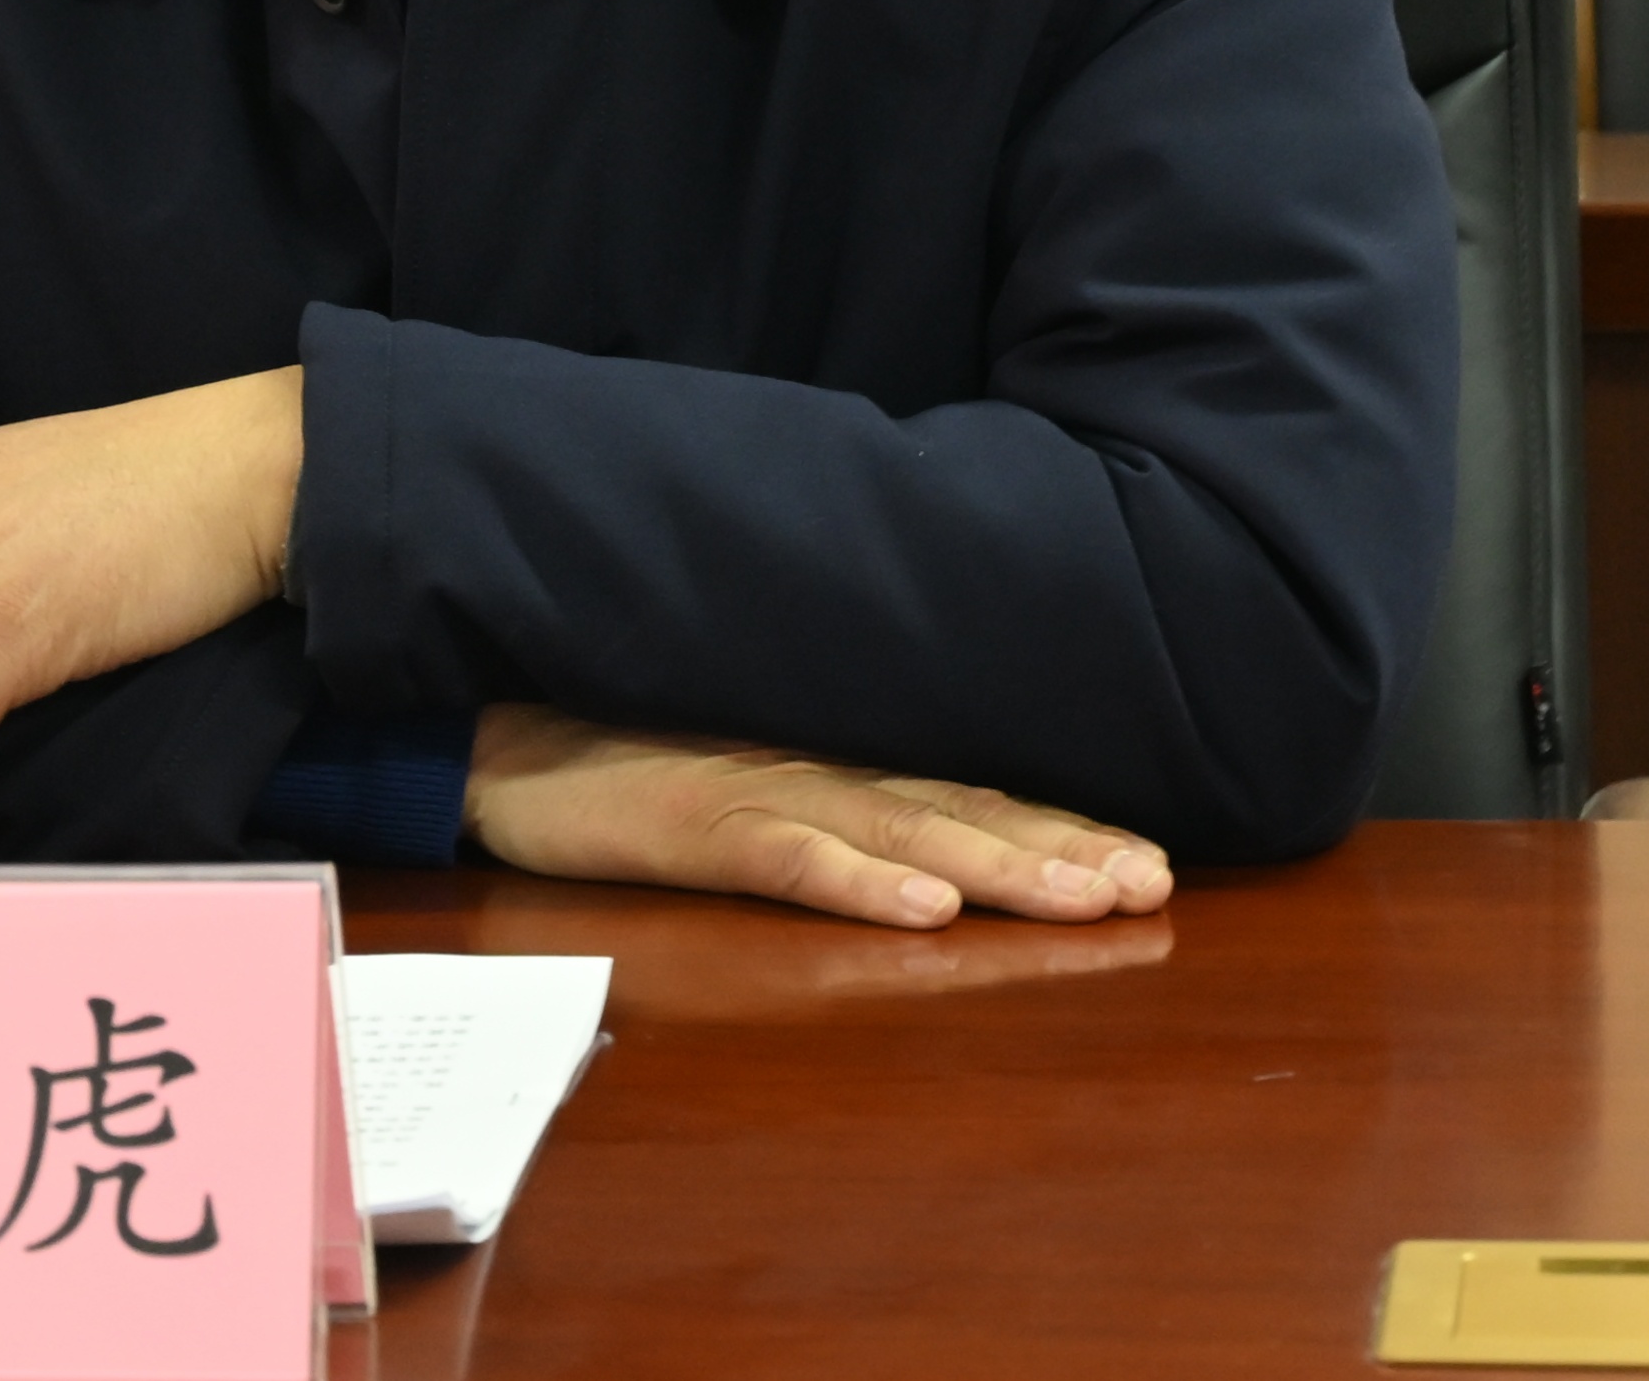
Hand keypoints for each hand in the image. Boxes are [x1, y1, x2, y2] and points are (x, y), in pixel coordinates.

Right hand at [459, 703, 1171, 929]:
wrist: (497, 735)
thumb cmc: (621, 762)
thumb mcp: (744, 785)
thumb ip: (829, 812)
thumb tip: (930, 858)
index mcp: (834, 768)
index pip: (972, 799)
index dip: (1062, 830)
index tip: (1152, 866)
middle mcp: (817, 773)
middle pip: (961, 817)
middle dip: (1063, 852)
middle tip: (1151, 887)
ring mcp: (758, 794)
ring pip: (901, 835)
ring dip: (998, 869)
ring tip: (1082, 900)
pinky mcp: (694, 824)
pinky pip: (789, 857)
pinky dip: (859, 883)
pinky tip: (922, 913)